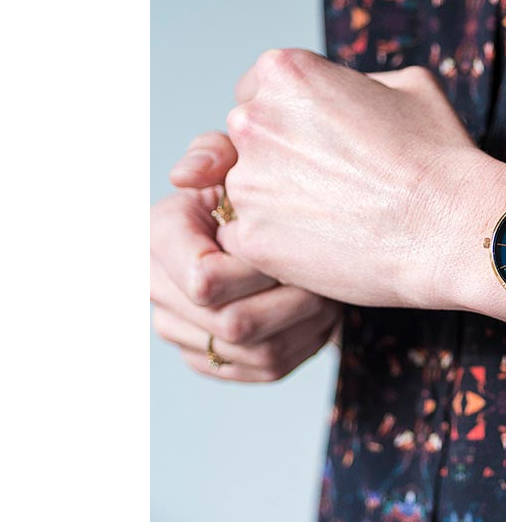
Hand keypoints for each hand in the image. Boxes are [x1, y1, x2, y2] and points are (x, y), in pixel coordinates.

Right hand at [152, 133, 340, 381]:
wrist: (260, 223)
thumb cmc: (251, 185)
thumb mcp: (236, 158)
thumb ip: (215, 152)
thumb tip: (186, 176)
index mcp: (157, 239)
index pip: (205, 280)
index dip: (255, 269)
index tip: (286, 245)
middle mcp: (157, 292)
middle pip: (235, 323)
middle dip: (292, 300)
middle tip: (328, 275)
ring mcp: (181, 333)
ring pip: (258, 352)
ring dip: (307, 324)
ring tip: (332, 291)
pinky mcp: (211, 361)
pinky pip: (266, 369)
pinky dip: (306, 343)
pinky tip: (323, 314)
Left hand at [205, 49, 505, 308]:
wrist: (453, 229)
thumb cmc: (440, 157)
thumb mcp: (409, 85)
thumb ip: (355, 81)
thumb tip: (343, 92)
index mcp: (285, 74)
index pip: (258, 90)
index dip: (293, 117)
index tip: (320, 140)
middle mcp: (254, 121)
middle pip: (249, 140)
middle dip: (282, 158)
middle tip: (335, 181)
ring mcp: (248, 184)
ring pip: (249, 191)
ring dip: (280, 203)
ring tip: (339, 217)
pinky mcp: (252, 239)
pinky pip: (248, 239)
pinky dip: (279, 245)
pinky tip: (326, 244)